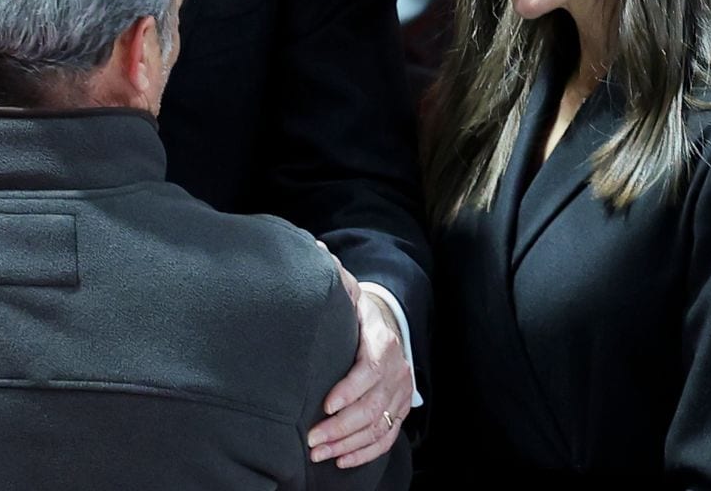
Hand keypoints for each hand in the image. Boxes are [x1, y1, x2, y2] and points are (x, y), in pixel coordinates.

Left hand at [307, 278, 411, 468]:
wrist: (384, 323)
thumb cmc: (356, 310)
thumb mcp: (349, 291)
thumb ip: (334, 277)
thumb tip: (316, 250)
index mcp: (382, 339)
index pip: (372, 368)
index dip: (351, 388)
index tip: (325, 403)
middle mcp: (396, 369)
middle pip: (373, 405)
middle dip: (341, 426)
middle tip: (311, 439)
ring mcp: (399, 392)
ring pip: (378, 426)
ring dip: (348, 443)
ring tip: (317, 452)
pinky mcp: (398, 410)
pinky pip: (386, 438)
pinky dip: (365, 453)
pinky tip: (341, 459)